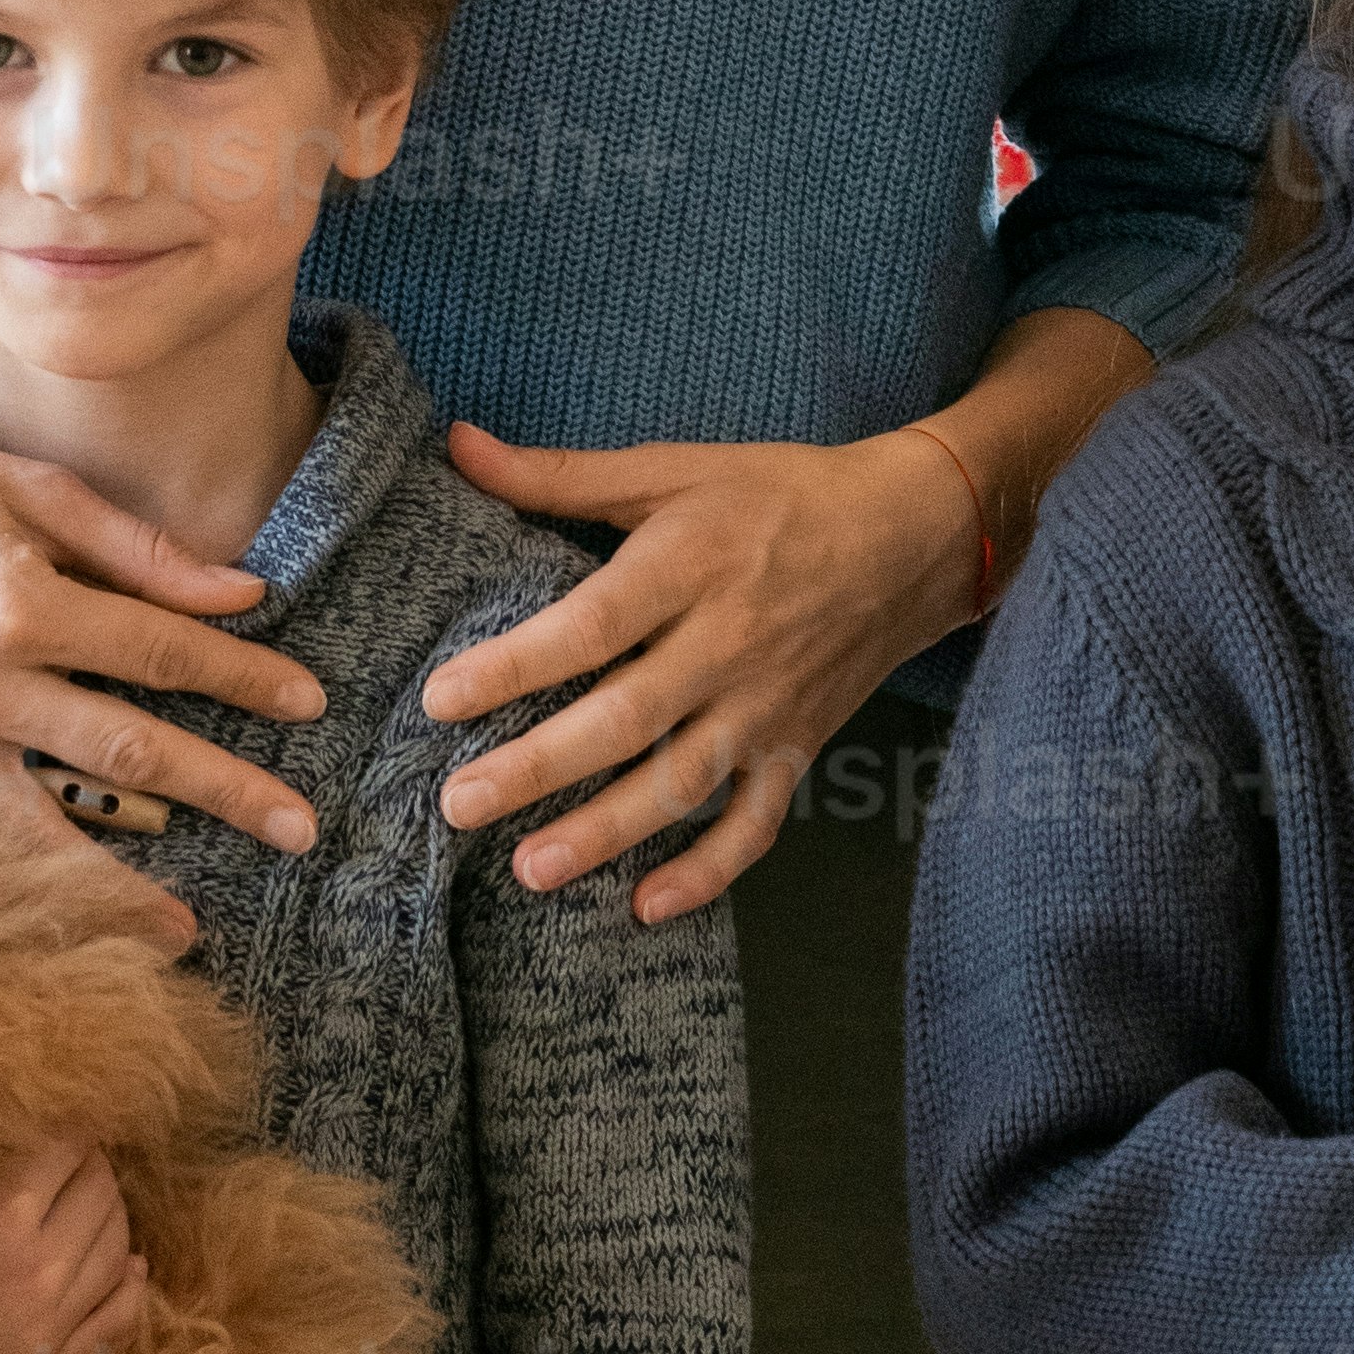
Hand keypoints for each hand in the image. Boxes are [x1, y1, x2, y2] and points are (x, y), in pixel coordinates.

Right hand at [0, 363, 318, 871]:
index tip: (309, 704)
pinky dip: (21, 872)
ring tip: (180, 932)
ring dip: (116, 883)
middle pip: (125, 748)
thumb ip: (144, 554)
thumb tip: (247, 594)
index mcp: (19, 600)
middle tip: (299, 830)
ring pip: (38, 824)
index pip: (162, 653)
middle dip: (222, 791)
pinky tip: (69, 907)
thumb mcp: (41, 492)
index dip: (243, 679)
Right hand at [0, 1139, 142, 1353]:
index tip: (70, 1131)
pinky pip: (118, 1320)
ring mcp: (52, 1322)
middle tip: (86, 1165)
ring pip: (117, 1251)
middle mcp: (40, 1267)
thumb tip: (16, 1138)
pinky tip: (135, 1268)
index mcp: (2, 1220)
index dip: (73, 1134)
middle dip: (97, 1170)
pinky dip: (133, 1288)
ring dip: (117, 1218)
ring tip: (103, 1207)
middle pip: (100, 1196)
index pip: (66, 1154)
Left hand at [424, 419, 987, 915]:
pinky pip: (756, 823)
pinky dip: (709, 872)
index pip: (594, 625)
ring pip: (680, 783)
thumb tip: (458, 446)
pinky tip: (647, 906)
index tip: (441, 699)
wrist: (912, 535)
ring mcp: (766, 705)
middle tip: (460, 804)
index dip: (516, 664)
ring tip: (529, 870)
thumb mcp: (672, 467)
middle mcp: (728, 642)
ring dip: (606, 833)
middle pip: (625, 718)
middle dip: (539, 768)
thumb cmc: (778, 494)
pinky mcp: (797, 747)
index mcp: (691, 563)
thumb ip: (560, 474)